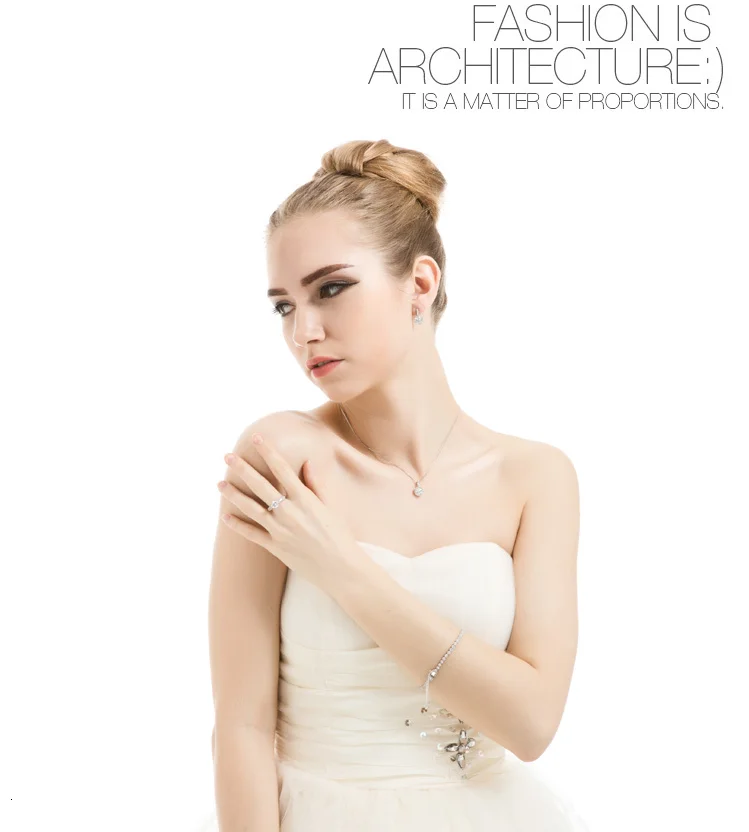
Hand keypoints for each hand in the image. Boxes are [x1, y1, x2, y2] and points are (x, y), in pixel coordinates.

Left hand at [217, 432, 362, 591]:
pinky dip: (237, 526)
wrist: (342, 569)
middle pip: (260, 485)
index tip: (256, 438)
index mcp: (305, 499)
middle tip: (227, 456)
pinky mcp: (275, 547)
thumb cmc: (340, 536)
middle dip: (242, 468)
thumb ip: (316, 484)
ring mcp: (280, 530)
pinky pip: (252, 534)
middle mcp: (290, 512)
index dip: (268, 451)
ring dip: (233, 495)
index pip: (282, 469)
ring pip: (251, 508)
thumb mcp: (331, 506)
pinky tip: (225, 517)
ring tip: (219, 483)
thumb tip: (307, 463)